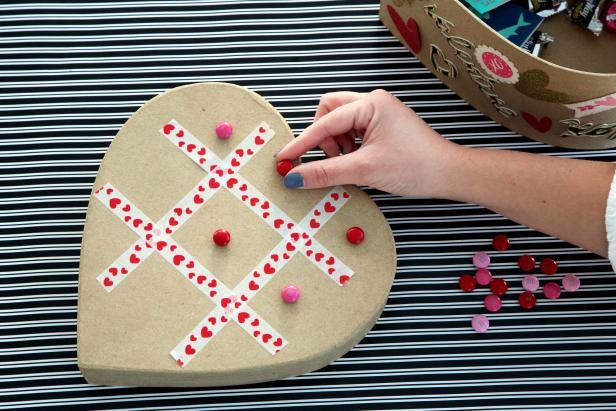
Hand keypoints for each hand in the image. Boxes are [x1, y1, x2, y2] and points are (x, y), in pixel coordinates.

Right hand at [275, 89, 461, 197]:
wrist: (449, 175)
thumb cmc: (416, 166)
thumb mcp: (364, 170)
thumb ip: (325, 172)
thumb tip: (295, 176)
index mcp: (370, 104)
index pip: (325, 122)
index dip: (303, 143)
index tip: (284, 158)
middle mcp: (373, 102)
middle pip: (329, 113)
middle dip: (323, 138)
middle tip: (330, 161)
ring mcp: (379, 114)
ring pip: (340, 124)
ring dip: (337, 145)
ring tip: (351, 164)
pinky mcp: (383, 127)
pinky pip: (353, 132)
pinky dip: (348, 148)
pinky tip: (359, 163)